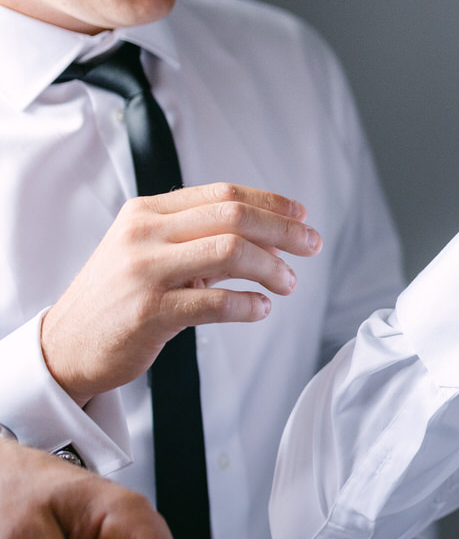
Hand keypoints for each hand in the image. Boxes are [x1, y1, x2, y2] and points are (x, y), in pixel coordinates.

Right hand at [41, 183, 322, 405]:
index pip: (223, 194)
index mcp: (147, 212)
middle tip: (312, 247)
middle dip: (283, 231)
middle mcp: (144, 234)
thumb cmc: (119, 298)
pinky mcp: (147, 312)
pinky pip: (215, 303)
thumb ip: (205, 242)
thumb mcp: (153, 254)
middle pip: (233, 216)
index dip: (271, 202)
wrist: (66, 344)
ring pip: (230, 251)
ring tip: (288, 284)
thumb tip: (274, 241)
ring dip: (271, 267)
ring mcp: (144, 272)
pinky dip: (249, 305)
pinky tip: (261, 309)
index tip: (301, 216)